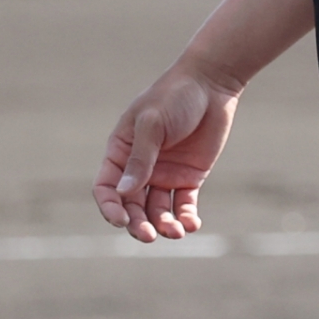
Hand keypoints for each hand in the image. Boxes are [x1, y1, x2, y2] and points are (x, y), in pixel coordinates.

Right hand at [92, 61, 241, 242]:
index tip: (121, 220)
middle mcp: (140, 167)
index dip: (110, 207)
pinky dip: (185, 217)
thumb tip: (123, 193)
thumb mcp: (153, 124)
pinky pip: (183, 204)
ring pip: (157, 210)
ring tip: (176, 232)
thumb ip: (141, 158)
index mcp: (122, 150)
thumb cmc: (175, 96)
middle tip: (148, 235)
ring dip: (163, 225)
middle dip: (137, 223)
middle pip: (131, 205)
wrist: (211, 83)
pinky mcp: (189, 176)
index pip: (107, 187)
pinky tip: (191, 224)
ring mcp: (165, 173)